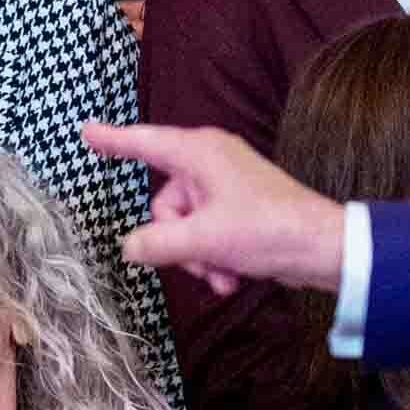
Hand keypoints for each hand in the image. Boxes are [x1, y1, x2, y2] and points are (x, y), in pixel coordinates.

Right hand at [82, 120, 345, 298]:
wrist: (324, 249)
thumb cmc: (269, 230)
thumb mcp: (203, 241)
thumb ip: (156, 244)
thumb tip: (129, 247)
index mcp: (200, 152)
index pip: (144, 142)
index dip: (112, 140)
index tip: (86, 131)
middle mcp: (211, 162)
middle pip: (164, 203)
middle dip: (175, 240)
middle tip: (200, 257)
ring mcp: (225, 186)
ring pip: (184, 226)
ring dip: (197, 256)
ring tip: (223, 272)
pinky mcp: (238, 209)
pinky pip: (205, 234)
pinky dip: (213, 257)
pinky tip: (232, 278)